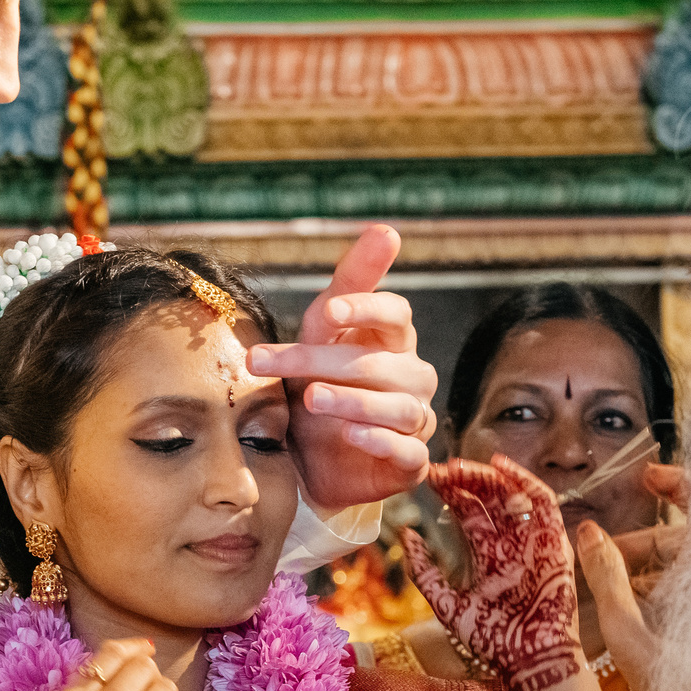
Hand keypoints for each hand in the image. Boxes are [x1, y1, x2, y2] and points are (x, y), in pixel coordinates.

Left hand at [250, 225, 438, 507]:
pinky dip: (380, 442)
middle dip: (324, 363)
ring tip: (313, 400)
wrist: (312, 459)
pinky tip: (351, 435)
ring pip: (397, 407)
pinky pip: (408, 451)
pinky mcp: (410, 462)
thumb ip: (352, 282)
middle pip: (381, 363)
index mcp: (393, 339)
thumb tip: (387, 228)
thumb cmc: (319, 381)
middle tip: (275, 366)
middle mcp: (412, 376)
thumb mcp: (322, 331)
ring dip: (353, 401)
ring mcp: (415, 419)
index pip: (396, 313)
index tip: (328, 313)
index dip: (366, 309)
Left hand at [402, 455, 582, 690]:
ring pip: (511, 494)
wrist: (528, 659)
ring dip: (488, 476)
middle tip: (440, 467)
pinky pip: (543, 503)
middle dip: (464, 480)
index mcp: (487, 555)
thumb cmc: (492, 639)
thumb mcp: (447, 603)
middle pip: (488, 498)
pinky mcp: (554, 541)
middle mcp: (510, 542)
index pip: (468, 511)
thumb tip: (406, 534)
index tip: (426, 477)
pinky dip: (525, 481)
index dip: (449, 493)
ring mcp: (533, 540)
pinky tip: (500, 466)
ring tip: (462, 466)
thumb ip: (425, 571)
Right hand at [581, 463, 681, 685]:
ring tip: (619, 590)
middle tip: (606, 554)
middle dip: (646, 543)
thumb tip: (586, 535)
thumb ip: (607, 582)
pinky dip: (682, 594)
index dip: (677, 481)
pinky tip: (650, 614)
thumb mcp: (633, 639)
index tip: (645, 478)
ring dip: (660, 571)